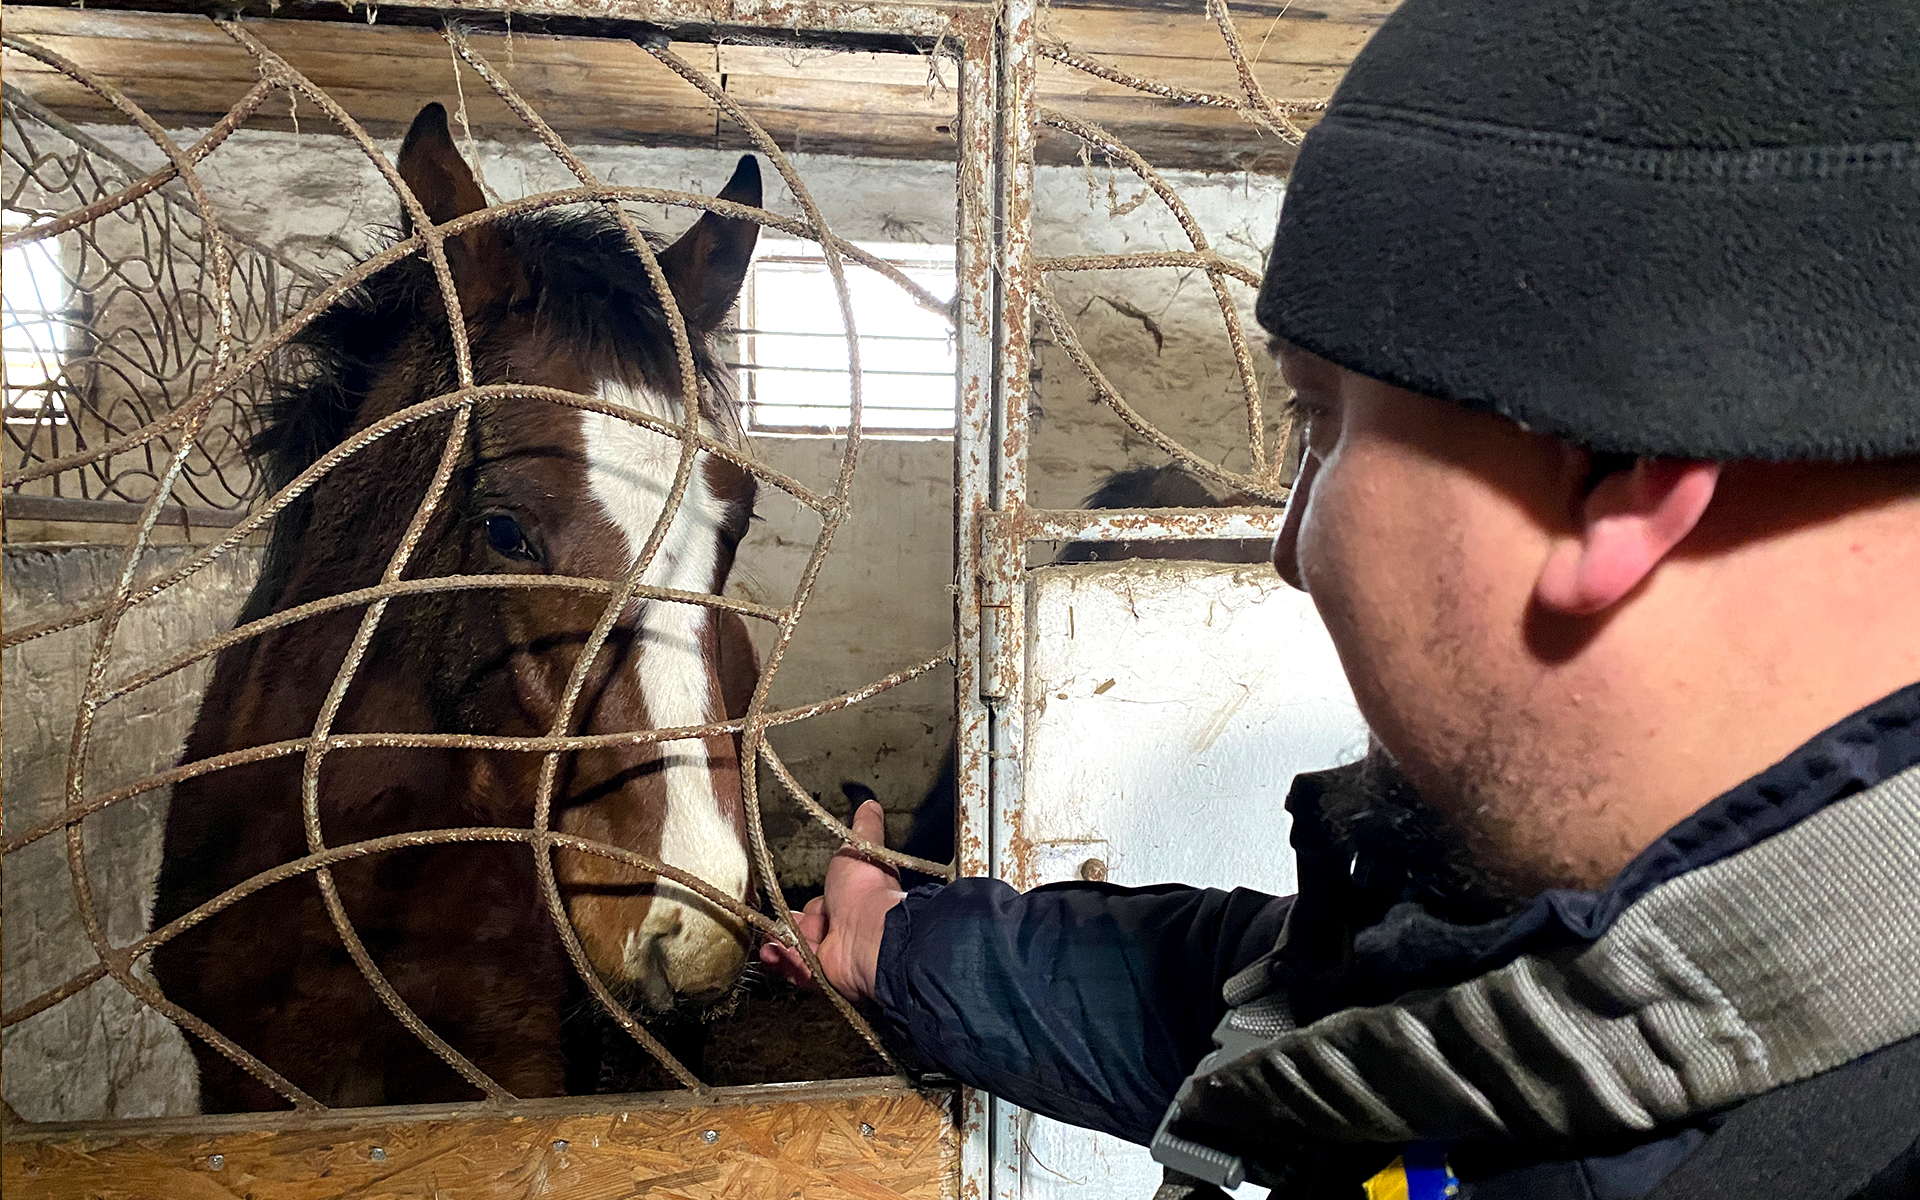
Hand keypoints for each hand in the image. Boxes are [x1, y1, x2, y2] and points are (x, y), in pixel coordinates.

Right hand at [758, 799, 905, 1001]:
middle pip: (804, 931)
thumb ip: (863, 828)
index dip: (810, 905)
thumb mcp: (859, 848)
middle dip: (788, 927)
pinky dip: (782, 962)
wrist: (872, 932)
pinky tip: (770, 953)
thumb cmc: (868, 890)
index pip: (820, 907)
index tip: (797, 904)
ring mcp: (832, 956)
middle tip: (770, 923)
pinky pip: (796, 971)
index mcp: (850, 904)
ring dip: (779, 945)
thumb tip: (870, 803)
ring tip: (765, 940)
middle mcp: (842, 931)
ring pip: (796, 952)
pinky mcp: (822, 977)